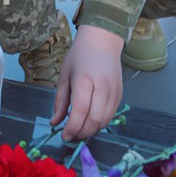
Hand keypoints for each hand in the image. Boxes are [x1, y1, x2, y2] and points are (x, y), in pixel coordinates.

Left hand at [51, 25, 123, 140]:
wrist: (103, 40)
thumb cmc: (79, 55)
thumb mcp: (65, 75)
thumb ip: (60, 101)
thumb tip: (55, 122)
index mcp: (84, 79)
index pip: (80, 111)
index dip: (72, 128)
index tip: (64, 135)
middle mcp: (102, 86)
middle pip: (94, 120)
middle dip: (82, 133)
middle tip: (71, 136)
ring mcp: (114, 91)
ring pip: (104, 120)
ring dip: (91, 130)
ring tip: (79, 130)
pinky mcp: (120, 94)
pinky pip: (111, 115)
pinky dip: (100, 123)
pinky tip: (90, 122)